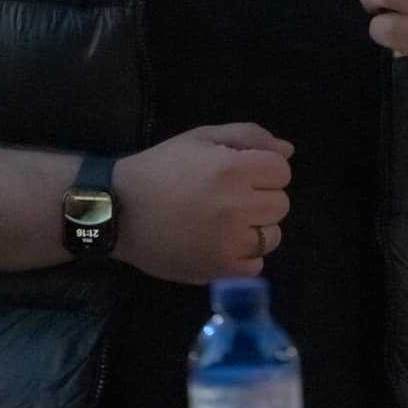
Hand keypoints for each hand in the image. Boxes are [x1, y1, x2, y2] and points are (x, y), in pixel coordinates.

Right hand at [114, 123, 291, 283]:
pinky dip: (243, 256)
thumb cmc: (160, 168)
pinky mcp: (219, 270)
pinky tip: (220, 243)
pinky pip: (256, 266)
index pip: (282, 171)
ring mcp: (229, 243)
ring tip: (225, 222)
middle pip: (281, 204)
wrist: (119, 209)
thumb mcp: (201, 138)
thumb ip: (249, 137)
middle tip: (229, 197)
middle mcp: (236, 207)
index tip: (240, 173)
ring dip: (255, 228)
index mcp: (233, 169)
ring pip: (272, 236)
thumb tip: (289, 151)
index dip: (263, 169)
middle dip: (260, 197)